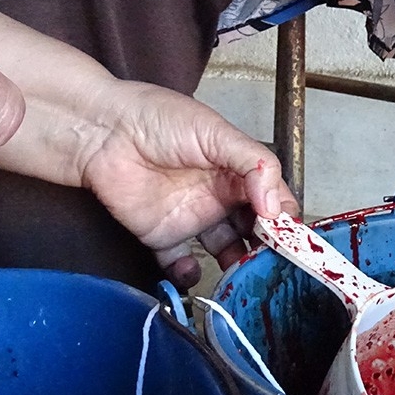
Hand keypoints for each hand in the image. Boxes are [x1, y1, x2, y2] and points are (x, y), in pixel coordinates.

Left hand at [75, 82, 299, 289]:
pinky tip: (192, 269)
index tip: (291, 240)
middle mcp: (221, 197)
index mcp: (239, 171)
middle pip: (255, 232)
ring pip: (225, 252)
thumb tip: (277, 207)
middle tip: (271, 265)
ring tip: (239, 275)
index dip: (286, 221)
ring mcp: (193, 218)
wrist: (104, 132)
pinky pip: (180, 264)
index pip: (275, 201)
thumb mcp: (218, 132)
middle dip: (267, 250)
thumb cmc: (161, 119)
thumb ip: (254, 164)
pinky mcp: (162, 236)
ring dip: (236, 267)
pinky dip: (188, 275)